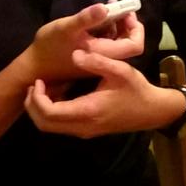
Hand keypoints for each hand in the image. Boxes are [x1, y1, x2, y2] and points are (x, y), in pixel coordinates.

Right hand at [22, 3, 143, 84]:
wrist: (34, 67)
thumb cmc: (50, 47)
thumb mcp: (67, 28)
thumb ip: (86, 18)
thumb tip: (105, 7)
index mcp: (104, 53)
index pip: (135, 45)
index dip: (136, 28)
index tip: (126, 12)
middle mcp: (105, 58)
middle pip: (128, 42)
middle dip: (126, 22)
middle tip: (115, 5)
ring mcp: (98, 58)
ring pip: (116, 41)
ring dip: (115, 24)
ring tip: (106, 7)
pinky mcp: (90, 56)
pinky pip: (105, 42)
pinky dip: (105, 29)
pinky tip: (94, 19)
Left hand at [24, 48, 166, 137]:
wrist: (152, 111)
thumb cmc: (136, 90)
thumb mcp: (120, 70)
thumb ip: (97, 61)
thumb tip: (74, 54)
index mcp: (87, 111)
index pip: (49, 113)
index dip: (37, 98)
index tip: (39, 80)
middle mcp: (82, 126)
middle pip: (44, 124)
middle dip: (33, 106)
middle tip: (35, 85)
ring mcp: (84, 131)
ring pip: (51, 127)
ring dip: (41, 109)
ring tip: (43, 87)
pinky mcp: (87, 129)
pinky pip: (61, 125)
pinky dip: (51, 112)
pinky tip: (57, 93)